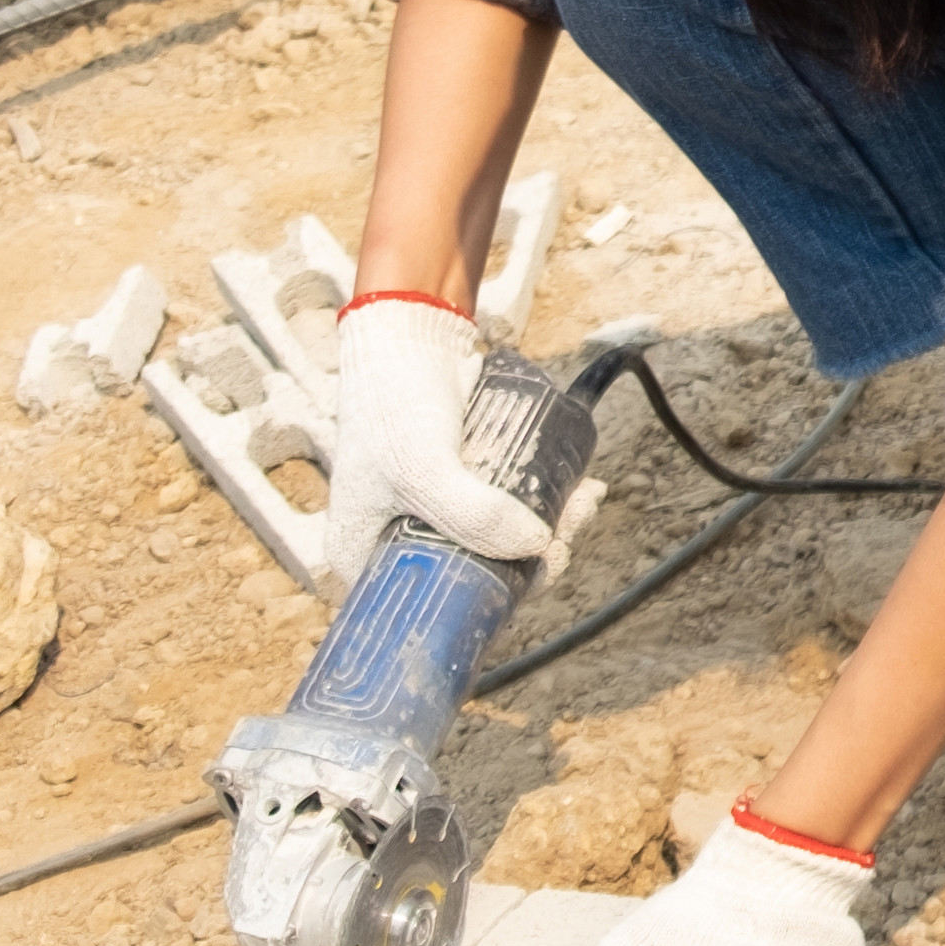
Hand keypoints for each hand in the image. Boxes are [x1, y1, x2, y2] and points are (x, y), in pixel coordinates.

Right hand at [322, 295, 555, 586]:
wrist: (409, 338)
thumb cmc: (394, 407)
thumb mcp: (423, 469)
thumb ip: (473, 514)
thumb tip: (537, 547)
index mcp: (363, 559)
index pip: (431, 607)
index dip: (491, 601)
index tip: (538, 573)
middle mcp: (396, 545)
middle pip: (477, 574)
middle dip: (533, 559)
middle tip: (569, 532)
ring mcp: (433, 515)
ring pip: (501, 541)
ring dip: (551, 529)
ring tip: (581, 500)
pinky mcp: (465, 485)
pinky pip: (509, 508)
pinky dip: (546, 503)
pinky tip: (577, 489)